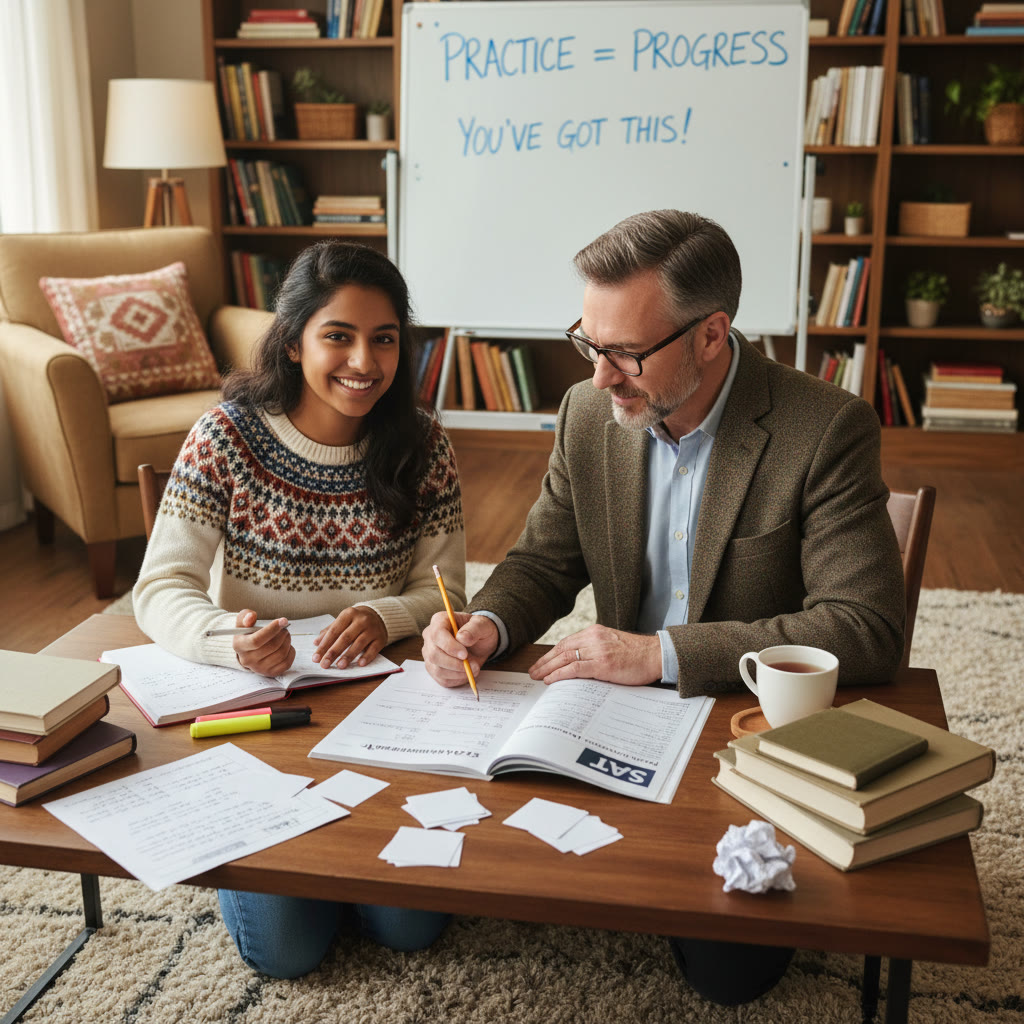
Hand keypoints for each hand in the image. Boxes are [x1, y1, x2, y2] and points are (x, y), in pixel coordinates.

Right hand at [232, 609, 294, 675]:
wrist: (248, 650)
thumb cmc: (247, 632)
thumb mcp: (243, 621)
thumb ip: (246, 616)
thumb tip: (251, 616)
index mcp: (239, 646)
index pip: (256, 640)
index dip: (272, 630)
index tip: (283, 621)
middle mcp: (247, 660)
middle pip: (272, 647)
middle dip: (282, 634)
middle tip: (284, 628)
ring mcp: (259, 668)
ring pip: (281, 654)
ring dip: (287, 641)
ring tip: (285, 635)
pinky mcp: (270, 673)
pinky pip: (286, 663)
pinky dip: (291, 652)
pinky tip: (287, 646)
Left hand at [313, 606, 386, 668]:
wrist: (379, 615)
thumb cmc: (356, 620)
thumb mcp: (343, 621)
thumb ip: (329, 631)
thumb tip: (316, 643)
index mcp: (348, 614)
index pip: (334, 631)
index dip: (324, 645)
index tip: (316, 657)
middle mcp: (361, 620)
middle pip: (345, 638)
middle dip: (333, 652)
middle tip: (324, 664)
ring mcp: (372, 629)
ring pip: (359, 643)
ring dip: (348, 656)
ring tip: (340, 666)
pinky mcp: (380, 638)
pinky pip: (373, 648)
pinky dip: (367, 656)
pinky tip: (360, 664)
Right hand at [422, 611, 498, 687]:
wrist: (480, 641)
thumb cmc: (479, 630)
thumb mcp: (482, 625)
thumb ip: (474, 629)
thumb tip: (462, 638)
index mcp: (439, 621)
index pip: (437, 634)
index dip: (450, 646)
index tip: (465, 654)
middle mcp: (430, 637)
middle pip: (434, 655)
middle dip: (454, 664)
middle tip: (473, 665)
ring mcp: (430, 654)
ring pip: (437, 670)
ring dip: (458, 673)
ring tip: (474, 668)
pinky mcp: (434, 668)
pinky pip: (442, 679)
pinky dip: (457, 680)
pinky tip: (467, 673)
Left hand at [529, 625, 661, 686]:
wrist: (657, 655)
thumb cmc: (638, 654)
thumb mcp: (612, 645)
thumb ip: (596, 649)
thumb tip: (578, 663)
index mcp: (595, 632)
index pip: (566, 642)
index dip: (551, 653)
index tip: (542, 662)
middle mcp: (594, 638)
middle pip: (561, 649)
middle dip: (545, 661)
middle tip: (533, 671)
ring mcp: (598, 650)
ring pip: (565, 658)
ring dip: (548, 668)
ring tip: (537, 677)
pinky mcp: (603, 664)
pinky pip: (575, 668)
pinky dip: (560, 674)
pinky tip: (551, 680)